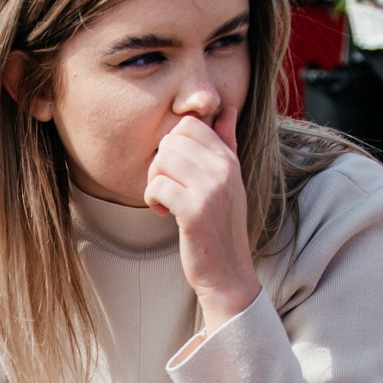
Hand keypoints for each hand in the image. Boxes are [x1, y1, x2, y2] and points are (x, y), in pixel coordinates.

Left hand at [142, 113, 259, 330]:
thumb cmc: (221, 227)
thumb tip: (226, 109)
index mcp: (230, 160)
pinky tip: (161, 213)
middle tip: (164, 187)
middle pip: (171, 140)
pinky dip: (152, 200)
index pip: (189, 125)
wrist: (228, 273)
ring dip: (154, 182)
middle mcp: (224, 170)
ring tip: (163, 201)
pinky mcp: (195, 212)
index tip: (175, 170)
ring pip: (162, 160)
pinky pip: (158, 186)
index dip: (172, 145)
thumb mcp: (230, 181)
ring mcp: (211, 190)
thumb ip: (226, 143)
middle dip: (159, 163)